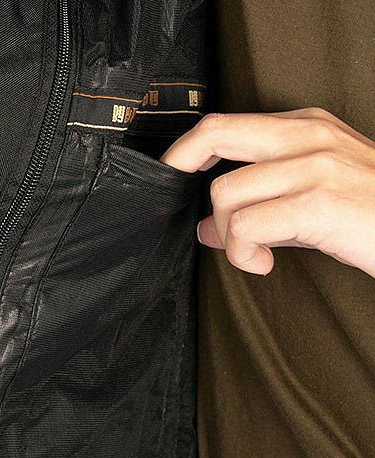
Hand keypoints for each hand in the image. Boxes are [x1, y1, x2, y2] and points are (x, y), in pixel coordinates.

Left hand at [161, 109, 374, 278]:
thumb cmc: (369, 214)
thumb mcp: (313, 197)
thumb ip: (259, 206)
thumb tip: (207, 228)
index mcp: (306, 127)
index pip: (227, 123)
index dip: (187, 150)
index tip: (173, 177)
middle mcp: (308, 137)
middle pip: (216, 133)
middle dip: (181, 169)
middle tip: (184, 205)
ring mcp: (314, 167)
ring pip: (226, 194)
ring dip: (227, 234)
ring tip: (251, 252)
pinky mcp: (317, 203)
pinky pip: (246, 227)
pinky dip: (243, 254)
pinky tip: (262, 263)